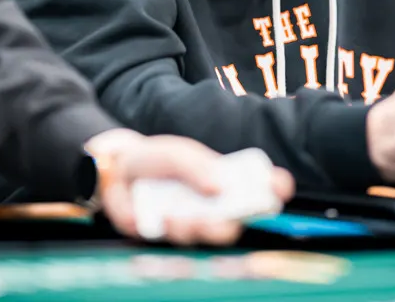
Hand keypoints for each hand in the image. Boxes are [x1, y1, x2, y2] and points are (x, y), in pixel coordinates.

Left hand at [87, 130, 294, 246]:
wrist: (115, 170)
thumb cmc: (154, 158)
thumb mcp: (178, 153)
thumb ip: (197, 166)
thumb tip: (220, 187)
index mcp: (223, 181)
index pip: (259, 186)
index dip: (274, 188)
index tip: (279, 187)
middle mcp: (212, 205)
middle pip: (236, 223)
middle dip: (231, 224)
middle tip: (222, 218)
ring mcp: (191, 221)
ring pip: (206, 237)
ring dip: (198, 229)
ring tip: (179, 217)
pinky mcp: (168, 236)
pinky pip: (177, 241)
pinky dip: (171, 230)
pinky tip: (162, 216)